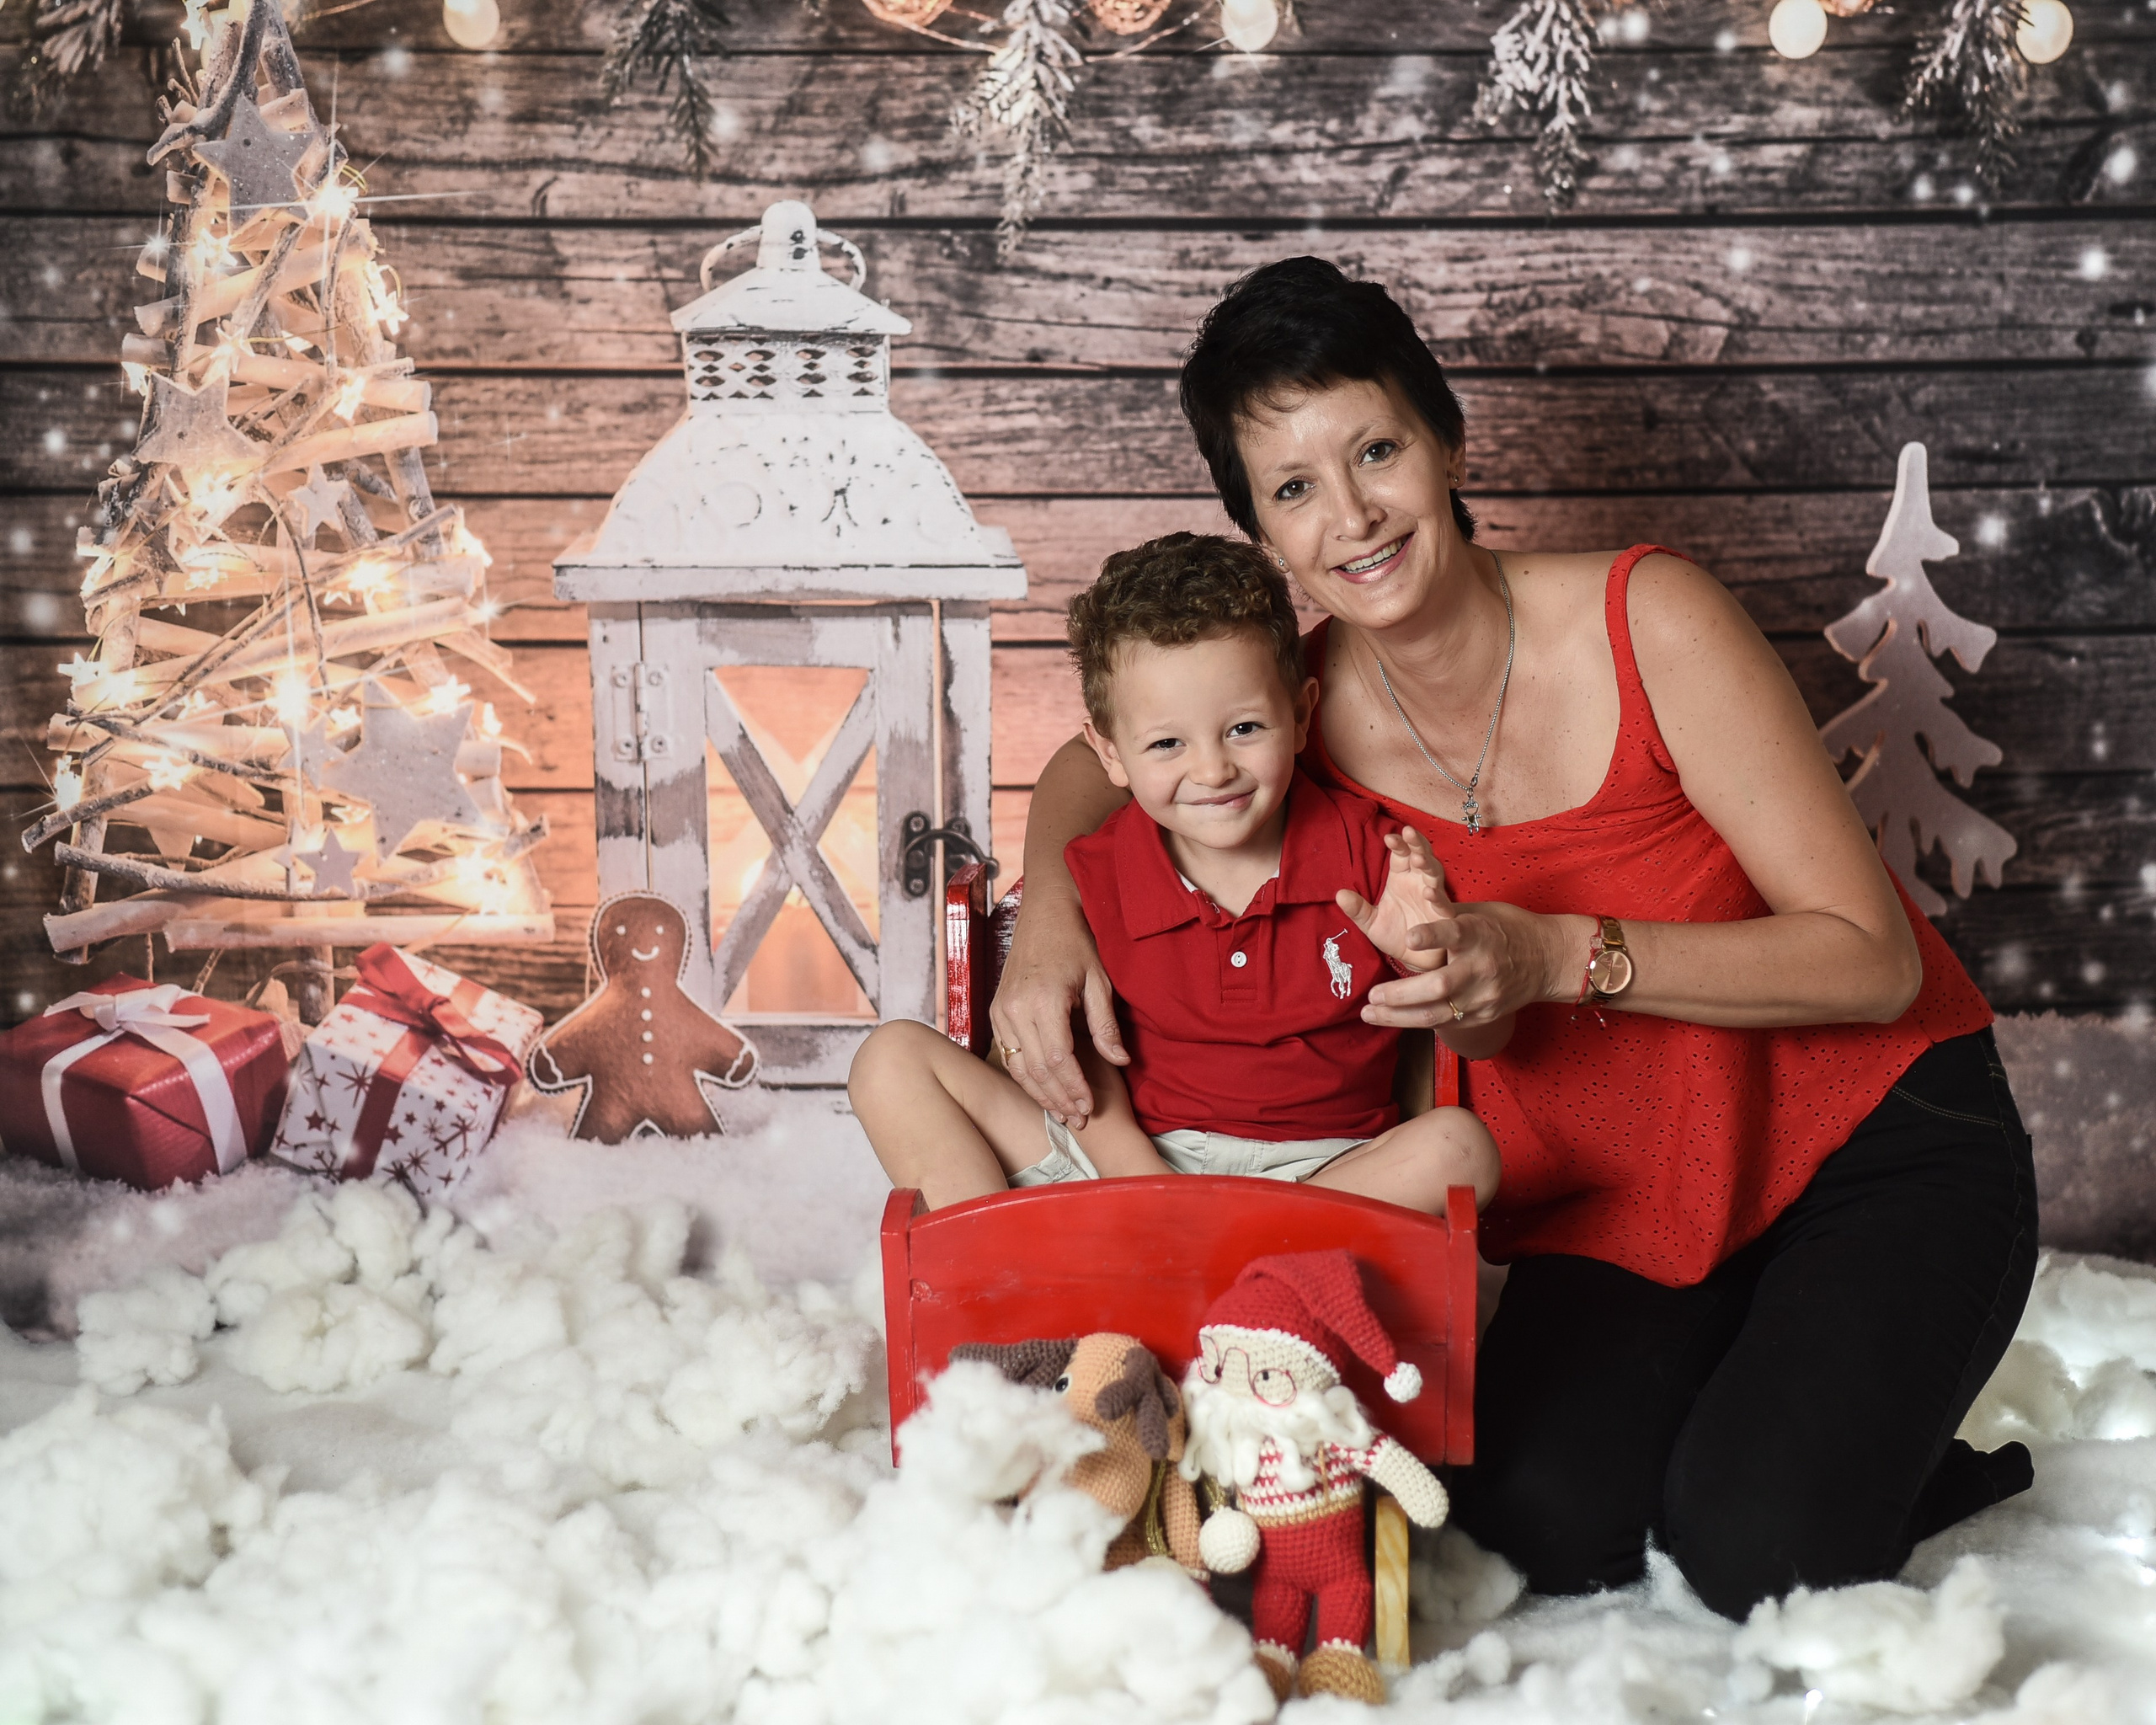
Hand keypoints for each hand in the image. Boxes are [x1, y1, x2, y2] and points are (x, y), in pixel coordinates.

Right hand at [988, 892, 1128, 1125]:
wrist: (1044, 914)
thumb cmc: (1076, 942)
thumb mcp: (1099, 980)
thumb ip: (1106, 1024)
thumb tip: (1120, 1062)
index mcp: (1044, 1000)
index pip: (1057, 1059)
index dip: (1074, 1087)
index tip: (1090, 1106)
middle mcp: (1015, 1008)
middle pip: (1035, 1069)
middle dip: (1059, 1098)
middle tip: (1080, 1119)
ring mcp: (1001, 1010)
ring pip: (1017, 1066)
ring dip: (1040, 1094)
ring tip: (1063, 1114)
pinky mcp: (996, 1011)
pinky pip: (1007, 1054)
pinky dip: (1024, 1077)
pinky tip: (1043, 1091)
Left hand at [1335, 828, 1453, 973]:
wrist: (1414, 960)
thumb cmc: (1395, 936)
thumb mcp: (1371, 924)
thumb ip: (1357, 910)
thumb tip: (1339, 894)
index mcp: (1401, 878)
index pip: (1401, 855)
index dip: (1398, 845)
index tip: (1389, 838)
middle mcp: (1419, 883)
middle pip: (1421, 856)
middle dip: (1416, 844)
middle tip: (1409, 833)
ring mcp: (1433, 898)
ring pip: (1434, 875)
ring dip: (1428, 865)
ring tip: (1419, 858)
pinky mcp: (1443, 917)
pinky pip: (1443, 905)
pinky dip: (1437, 898)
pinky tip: (1430, 892)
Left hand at [1362, 898, 1578, 1028]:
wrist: (1550, 960)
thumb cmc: (1508, 928)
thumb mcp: (1481, 912)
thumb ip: (1445, 914)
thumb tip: (1412, 905)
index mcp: (1480, 934)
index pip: (1454, 934)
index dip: (1431, 936)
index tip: (1408, 937)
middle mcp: (1482, 967)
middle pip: (1439, 986)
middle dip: (1401, 994)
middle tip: (1371, 996)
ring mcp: (1484, 996)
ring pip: (1438, 1013)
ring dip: (1399, 1017)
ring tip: (1370, 1015)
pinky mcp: (1485, 1015)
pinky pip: (1446, 1023)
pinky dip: (1417, 1022)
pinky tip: (1394, 1019)